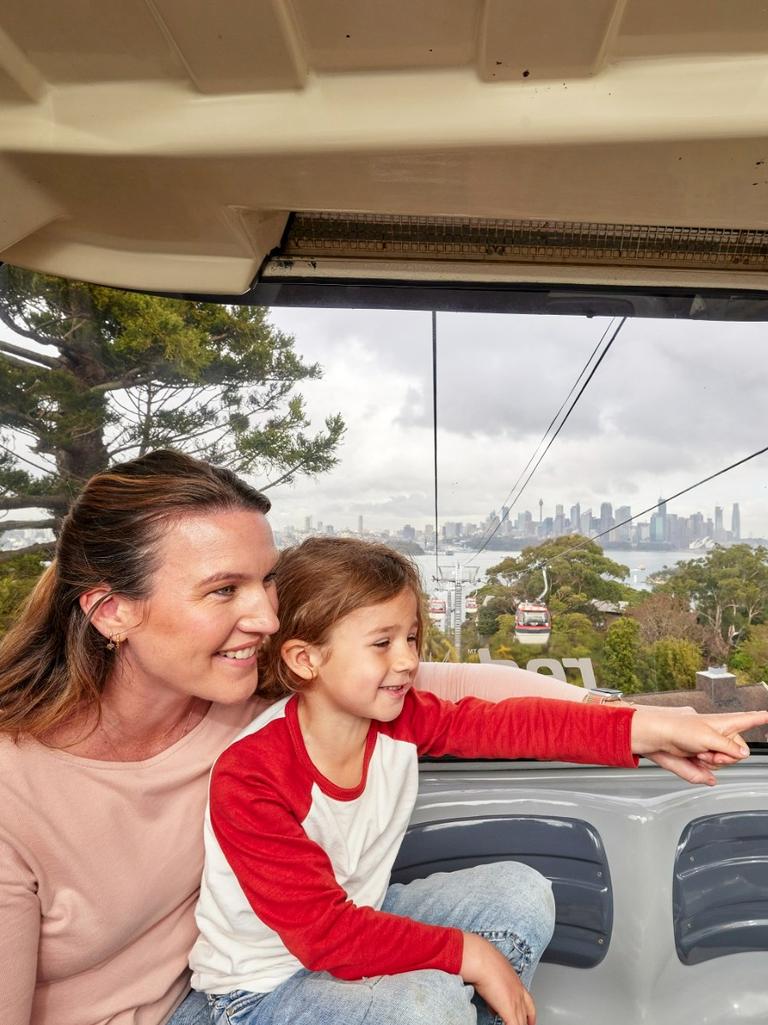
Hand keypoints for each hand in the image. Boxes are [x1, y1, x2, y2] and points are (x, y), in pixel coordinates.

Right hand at [460, 931, 535, 1024]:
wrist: (481, 958)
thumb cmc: (483, 960)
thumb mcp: (492, 976)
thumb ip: (494, 993)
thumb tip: (492, 1007)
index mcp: (516, 983)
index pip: (528, 1003)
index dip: (530, 1014)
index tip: (529, 1020)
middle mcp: (518, 992)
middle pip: (528, 1014)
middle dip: (526, 1022)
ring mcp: (515, 1001)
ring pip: (522, 1022)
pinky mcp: (509, 1010)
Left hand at [631, 709, 767, 784]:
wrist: (660, 738)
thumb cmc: (679, 728)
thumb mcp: (709, 737)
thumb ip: (729, 747)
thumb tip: (743, 753)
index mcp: (723, 723)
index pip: (747, 720)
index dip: (759, 718)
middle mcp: (719, 734)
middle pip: (737, 751)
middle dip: (726, 756)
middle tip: (710, 752)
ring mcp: (710, 745)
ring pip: (725, 762)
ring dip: (713, 761)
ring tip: (699, 753)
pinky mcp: (702, 756)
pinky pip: (712, 768)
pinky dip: (705, 767)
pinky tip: (696, 759)